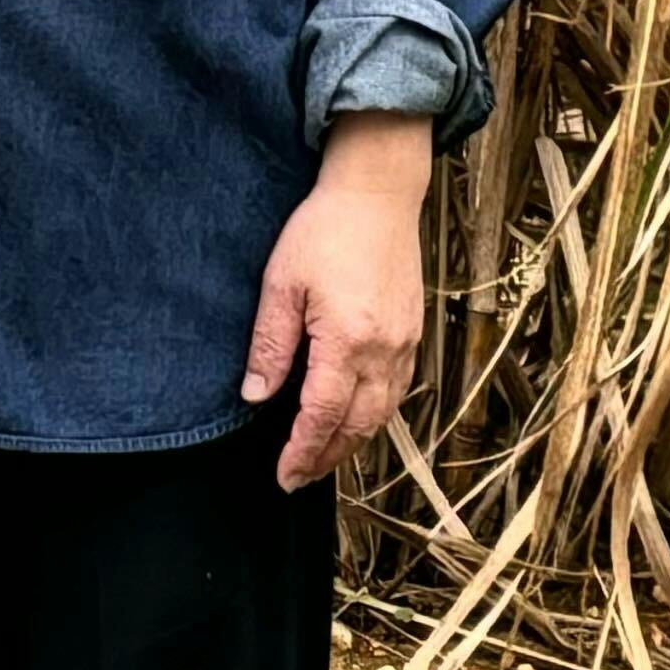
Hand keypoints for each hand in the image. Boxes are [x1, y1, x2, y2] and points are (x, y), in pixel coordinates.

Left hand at [245, 114, 433, 488]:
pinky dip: (376, 415)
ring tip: (324, 458)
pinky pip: (398, 390)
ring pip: (382, 413)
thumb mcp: (282, 283)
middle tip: (299, 477)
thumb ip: (270, 345)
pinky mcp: (413, 331)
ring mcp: (404, 343)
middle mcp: (383, 351)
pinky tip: (358, 417)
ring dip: (352, 442)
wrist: (378, 193)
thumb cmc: (325, 230)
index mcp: (347, 341)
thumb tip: (256, 396)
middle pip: (357, 426)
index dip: (302, 452)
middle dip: (327, 458)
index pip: (322, 416)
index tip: (284, 476)